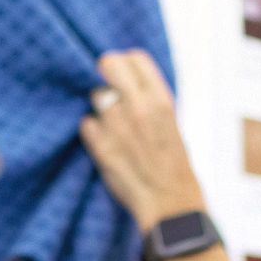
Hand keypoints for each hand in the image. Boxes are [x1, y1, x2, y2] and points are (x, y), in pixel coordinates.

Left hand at [78, 50, 205, 231]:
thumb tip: (126, 80)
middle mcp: (138, 107)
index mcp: (161, 100)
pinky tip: (106, 141)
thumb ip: (149, 99)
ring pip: (95, 95)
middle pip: (108, 64)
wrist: (170, 203)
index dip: (126, 62)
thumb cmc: (174, 163)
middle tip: (108, 87)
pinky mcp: (100, 146)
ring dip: (100, 105)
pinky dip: (93, 129)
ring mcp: (116, 125)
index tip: (124, 73)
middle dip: (105, 73)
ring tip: (113, 122)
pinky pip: (86, 122)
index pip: (135, 57)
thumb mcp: (171, 122)